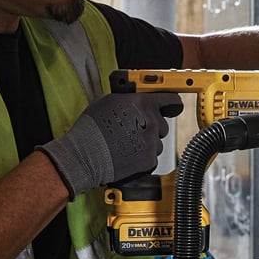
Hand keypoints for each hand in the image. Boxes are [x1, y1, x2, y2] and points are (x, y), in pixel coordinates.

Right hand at [38, 92, 183, 198]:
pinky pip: (151, 157)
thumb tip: (136, 100)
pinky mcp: (149, 159)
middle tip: (134, 131)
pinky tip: (127, 155)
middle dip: (151, 127)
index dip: (172, 103)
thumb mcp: (109, 101)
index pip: (171, 99)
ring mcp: (151, 141)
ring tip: (126, 144)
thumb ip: (130, 99)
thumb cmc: (91, 128)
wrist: (85, 155)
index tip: (173, 106)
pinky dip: (142, 158)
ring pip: (157, 142)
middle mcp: (151, 121)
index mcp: (143, 103)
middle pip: (162, 124)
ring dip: (146, 144)